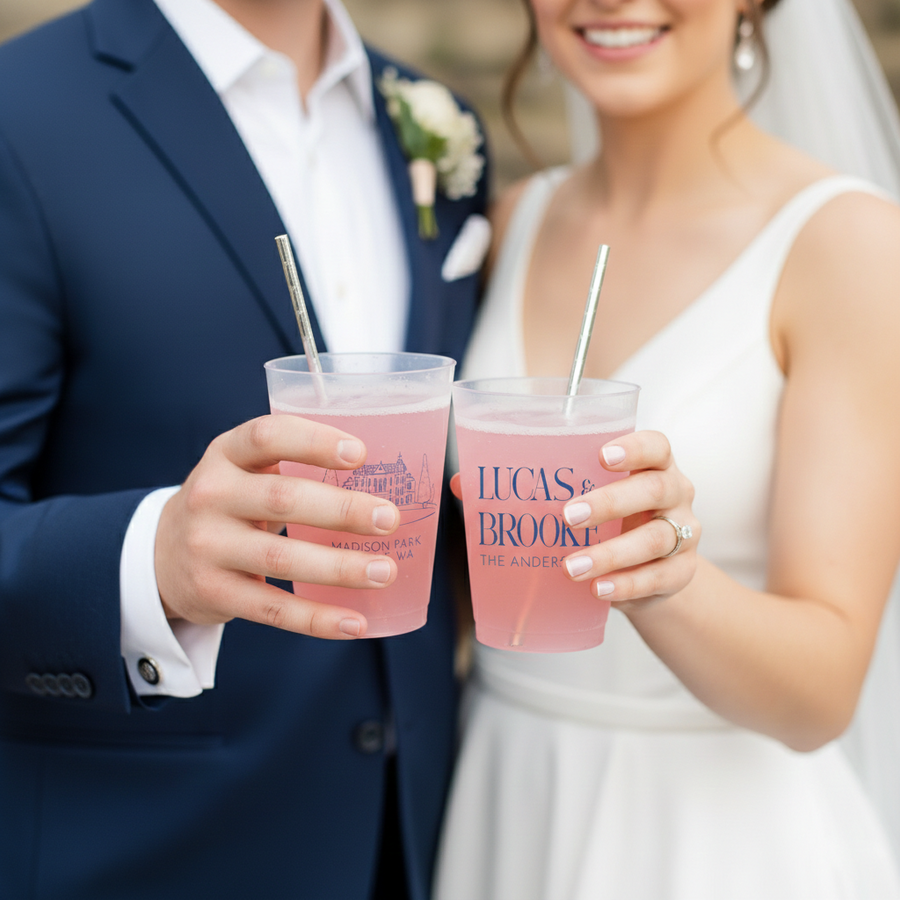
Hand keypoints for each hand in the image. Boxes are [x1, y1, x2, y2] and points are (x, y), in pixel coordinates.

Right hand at [155, 414, 400, 639]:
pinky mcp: (213, 592)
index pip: (267, 436)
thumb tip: (385, 479)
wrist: (163, 555)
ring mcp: (208, 546)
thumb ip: (295, 465)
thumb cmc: (232, 502)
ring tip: (384, 570)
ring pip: (281, 558)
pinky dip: (316, 618)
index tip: (361, 453)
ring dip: (340, 567)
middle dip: (342, 509)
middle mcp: (211, 495)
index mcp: (226, 454)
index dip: (314, 442)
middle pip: (282, 499)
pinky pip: (272, 608)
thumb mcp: (245, 470)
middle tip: (389, 518)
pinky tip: (355, 622)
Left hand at [559, 431, 699, 607]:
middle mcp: (677, 494)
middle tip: (568, 516)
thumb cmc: (618, 522)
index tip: (602, 456)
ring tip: (571, 567)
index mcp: (658, 467)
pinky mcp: (683, 571)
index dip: (634, 448)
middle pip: (655, 489)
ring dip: (610, 553)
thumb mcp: (603, 499)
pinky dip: (625, 584)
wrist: (654, 571)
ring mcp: (685, 534)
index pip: (657, 447)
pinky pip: (658, 577)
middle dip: (610, 502)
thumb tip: (506, 493)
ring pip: (656, 539)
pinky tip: (596, 588)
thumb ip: (575, 490)